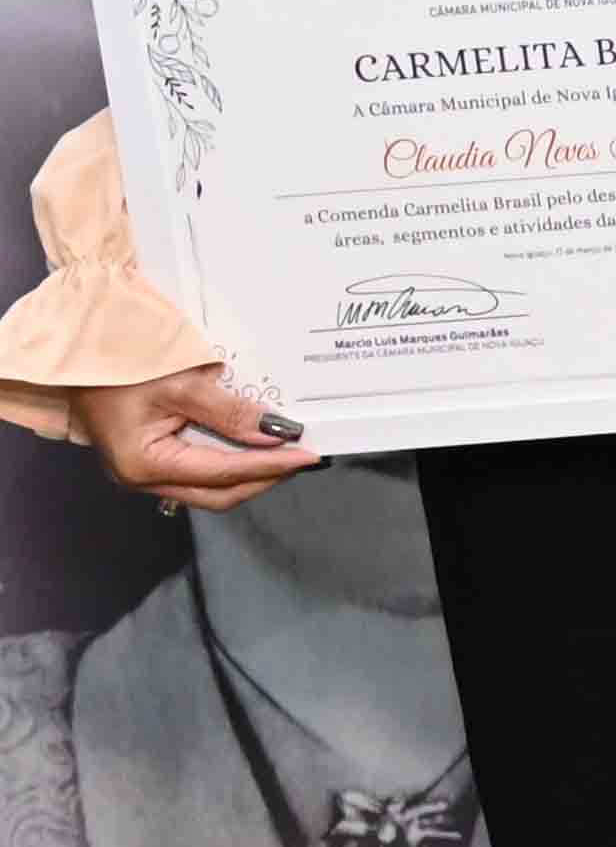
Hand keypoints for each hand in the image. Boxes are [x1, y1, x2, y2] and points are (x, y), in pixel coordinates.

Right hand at [78, 365, 320, 517]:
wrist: (74, 353)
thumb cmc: (120, 364)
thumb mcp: (181, 384)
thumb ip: (230, 412)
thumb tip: (276, 432)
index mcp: (145, 465)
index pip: (224, 474)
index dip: (271, 466)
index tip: (309, 456)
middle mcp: (142, 480)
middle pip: (218, 493)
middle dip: (263, 478)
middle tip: (301, 458)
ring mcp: (142, 474)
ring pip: (208, 488)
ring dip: (247, 474)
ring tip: (283, 454)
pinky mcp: (146, 461)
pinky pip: (196, 472)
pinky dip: (227, 464)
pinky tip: (250, 447)